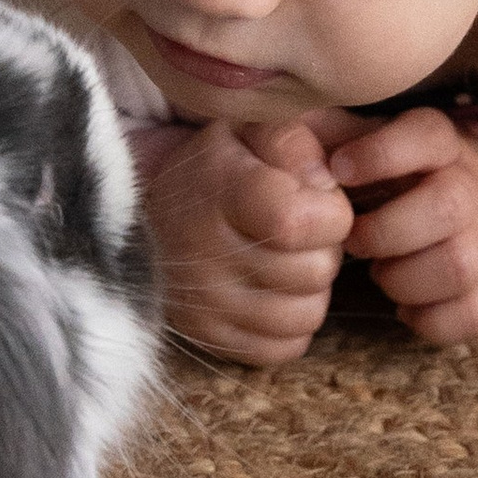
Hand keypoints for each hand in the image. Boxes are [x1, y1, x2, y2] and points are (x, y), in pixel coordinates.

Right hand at [142, 112, 355, 367]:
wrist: (146, 210)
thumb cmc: (215, 166)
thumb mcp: (248, 129)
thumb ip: (293, 141)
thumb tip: (326, 180)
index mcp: (220, 194)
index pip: (300, 223)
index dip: (331, 213)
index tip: (317, 200)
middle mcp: (206, 256)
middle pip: (316, 271)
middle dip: (325, 248)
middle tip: (301, 230)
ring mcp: (205, 305)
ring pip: (306, 315)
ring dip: (311, 288)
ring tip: (288, 259)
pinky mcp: (208, 339)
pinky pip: (283, 348)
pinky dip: (291, 323)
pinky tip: (275, 291)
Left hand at [333, 106, 477, 344]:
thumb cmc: (404, 180)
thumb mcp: (373, 144)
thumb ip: (329, 135)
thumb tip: (286, 140)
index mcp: (442, 148)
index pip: (430, 134)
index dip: (382, 153)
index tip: (339, 170)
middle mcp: (474, 191)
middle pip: (448, 206)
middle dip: (385, 233)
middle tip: (355, 241)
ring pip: (459, 266)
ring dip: (403, 280)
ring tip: (382, 273)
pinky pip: (473, 315)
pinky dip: (430, 320)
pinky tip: (407, 305)